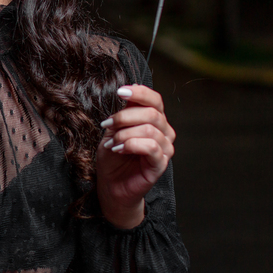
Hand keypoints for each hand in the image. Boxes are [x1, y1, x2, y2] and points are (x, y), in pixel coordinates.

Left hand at [96, 85, 174, 227]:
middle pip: (151, 113)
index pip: (155, 99)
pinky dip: (131, 145)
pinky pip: (151, 147)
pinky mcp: (161, 163)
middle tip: (107, 125)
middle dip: (124, 117)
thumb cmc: (114, 156)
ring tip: (112, 143)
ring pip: (150, 129)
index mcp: (155, 120)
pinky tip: (119, 149)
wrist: (112, 184)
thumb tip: (128, 88)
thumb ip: (124, 112)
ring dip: (124, 134)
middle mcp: (164, 131)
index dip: (139, 93)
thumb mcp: (114, 129)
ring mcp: (165, 148)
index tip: (120, 92)